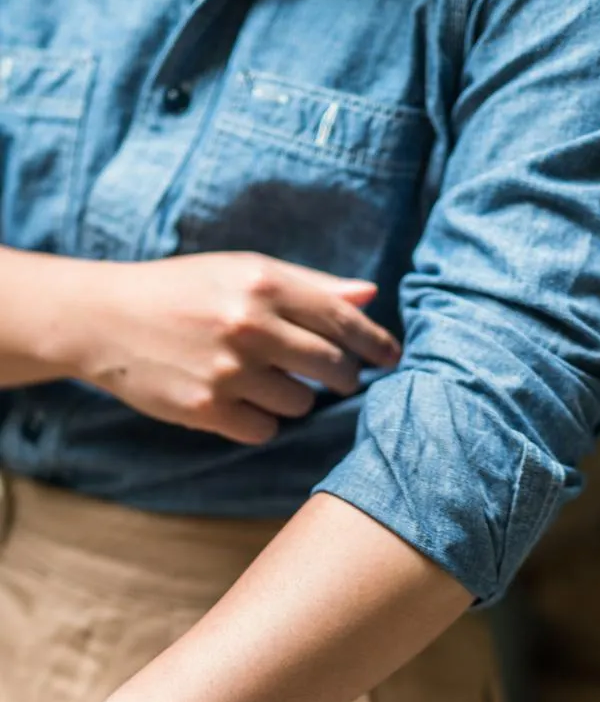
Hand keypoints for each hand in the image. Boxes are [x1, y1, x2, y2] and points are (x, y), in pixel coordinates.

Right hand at [72, 252, 400, 442]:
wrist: (106, 319)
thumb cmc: (184, 290)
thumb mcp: (243, 271)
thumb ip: (310, 286)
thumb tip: (369, 295)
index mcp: (264, 284)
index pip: (344, 319)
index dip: (376, 343)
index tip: (392, 358)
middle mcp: (250, 326)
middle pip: (333, 367)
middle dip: (342, 375)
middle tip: (334, 374)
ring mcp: (227, 371)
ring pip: (301, 403)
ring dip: (294, 396)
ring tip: (262, 378)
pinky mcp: (206, 409)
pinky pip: (265, 430)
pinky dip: (260, 419)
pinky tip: (238, 399)